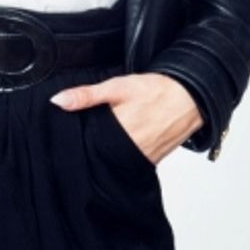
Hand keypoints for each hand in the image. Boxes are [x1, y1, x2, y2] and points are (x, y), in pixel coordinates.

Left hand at [50, 73, 202, 164]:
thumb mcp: (117, 87)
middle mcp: (131, 151)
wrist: (191, 97)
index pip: (87, 147)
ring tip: (105, 139)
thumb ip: (87, 96)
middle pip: (100, 156)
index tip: (69, 137)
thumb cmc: (157, 91)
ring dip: (108, 153)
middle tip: (88, 136)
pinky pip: (132, 162)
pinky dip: (124, 155)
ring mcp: (143, 158)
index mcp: (118, 134)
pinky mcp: (153, 160)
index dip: (77, 143)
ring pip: (116, 161)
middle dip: (92, 149)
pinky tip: (121, 144)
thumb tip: (58, 101)